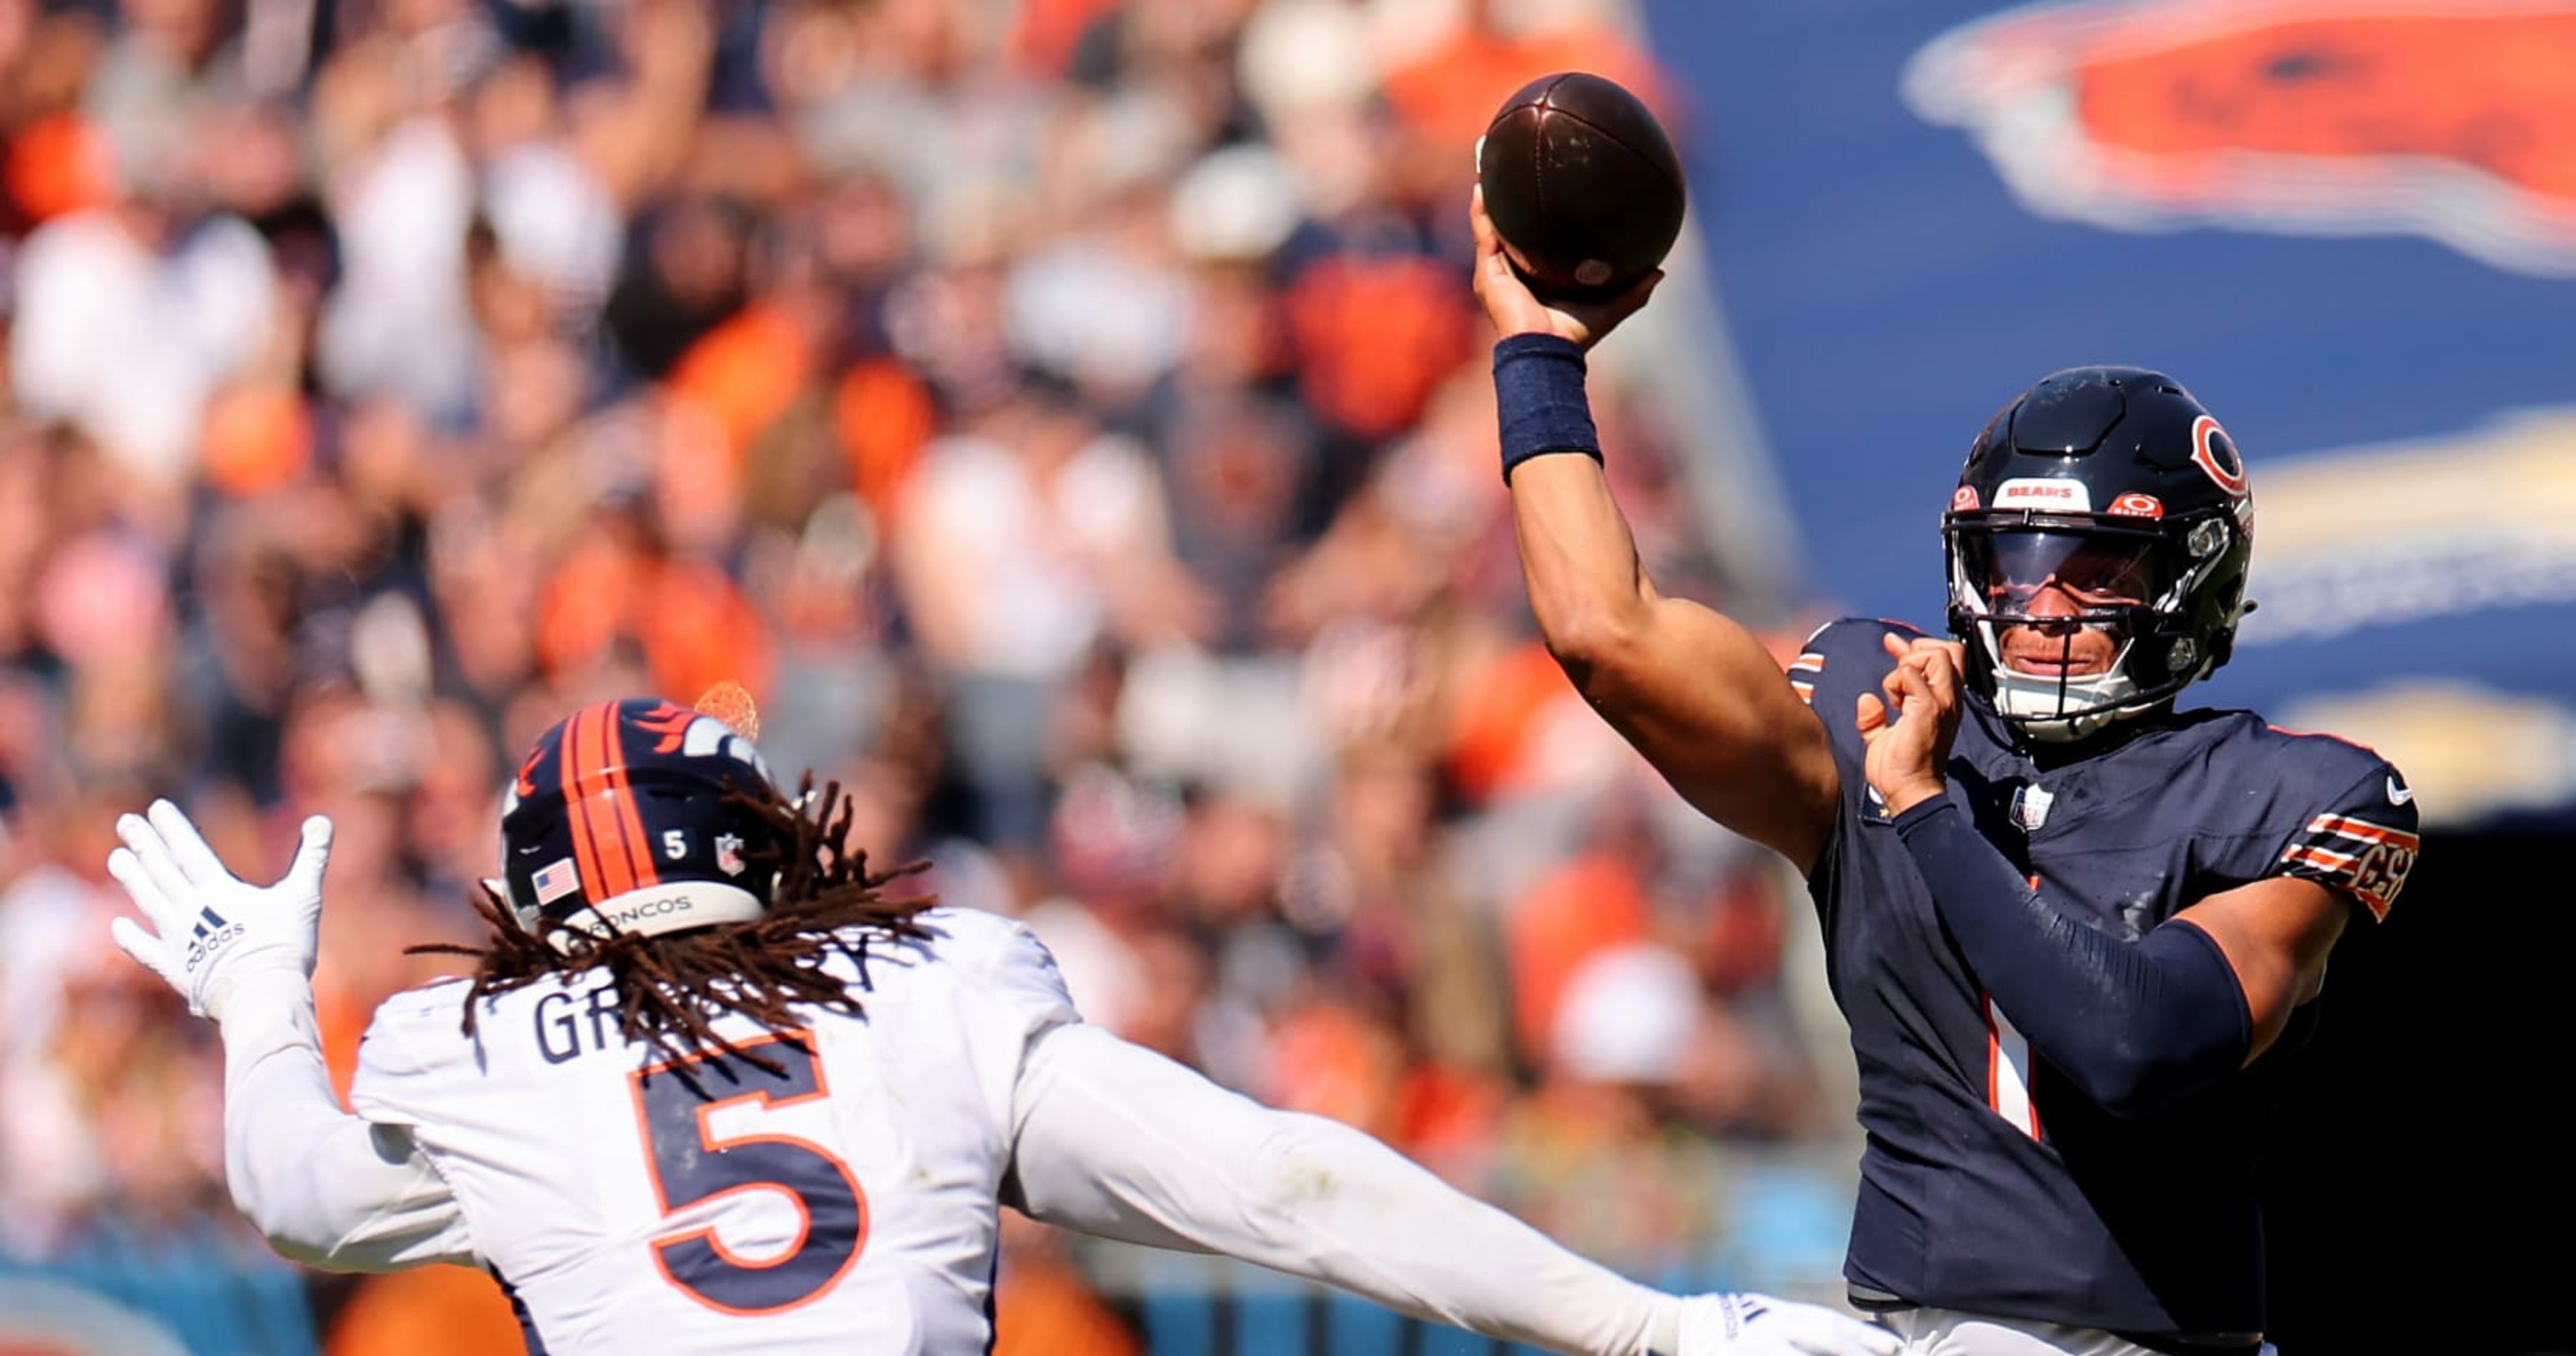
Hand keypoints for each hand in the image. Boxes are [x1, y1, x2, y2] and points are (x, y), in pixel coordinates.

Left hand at [108, 800, 333, 1020]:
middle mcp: (191, 910)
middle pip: (162, 870)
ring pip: (149, 901)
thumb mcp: (304, 897)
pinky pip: (145, 949)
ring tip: (115, 858)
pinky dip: (130, 937)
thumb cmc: (284, 946)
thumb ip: (312, 857)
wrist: (260, 996)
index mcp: (219, 891)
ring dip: (132, 878)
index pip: (190, 851)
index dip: (173, 828)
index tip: (156, 807)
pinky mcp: (175, 967)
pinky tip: (117, 926)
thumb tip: (322, 821)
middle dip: (144, 843)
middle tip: (125, 822)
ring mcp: (178, 939)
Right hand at [1469, 185, 1659, 348]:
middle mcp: (1512, 274)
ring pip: (1491, 227)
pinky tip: (1482, 186)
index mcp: (1536, 280)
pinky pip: (1483, 233)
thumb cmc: (1573, 337)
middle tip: (1517, 174)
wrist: (1546, 351)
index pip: (1534, 245)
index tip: (1548, 195)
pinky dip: (1481, 210)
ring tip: (1489, 168)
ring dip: (1490, 199)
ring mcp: (1496, 273)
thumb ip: (1633, 292)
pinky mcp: (1486, 272)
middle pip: (1509, 231)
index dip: (1538, 222)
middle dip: (1509, 205)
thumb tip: (1660, 270)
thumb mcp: (1609, 309)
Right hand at [1675, 1292, 1899, 1355]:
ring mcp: (1762, 1349)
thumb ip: (1803, 1325)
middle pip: (1827, 1340)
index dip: (1867, 1338)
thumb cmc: (1731, 1320)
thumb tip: (1846, 1337)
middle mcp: (1775, 1331)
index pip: (1833, 1326)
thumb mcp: (1769, 1313)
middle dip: (1860, 1352)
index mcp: (1782, 1315)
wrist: (1682, 1330)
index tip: (1897, 1349)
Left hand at [1856, 632, 1966, 816]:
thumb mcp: (1885, 733)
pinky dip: (1895, 682)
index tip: (1892, 646)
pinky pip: (1911, 674)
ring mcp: (1942, 703)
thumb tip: (1867, 696)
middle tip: (1898, 672)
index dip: (1917, 647)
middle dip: (1919, 649)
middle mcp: (1948, 700)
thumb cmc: (1901, 770)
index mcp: (1943, 703)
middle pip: (1949, 649)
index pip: (1943, 659)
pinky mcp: (1929, 708)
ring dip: (1908, 665)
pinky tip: (1893, 703)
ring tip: (1896, 693)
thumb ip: (1878, 712)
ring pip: (1937, 655)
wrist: (1909, 792)